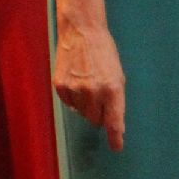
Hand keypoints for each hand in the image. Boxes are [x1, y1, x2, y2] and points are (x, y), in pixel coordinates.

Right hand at [53, 23, 125, 150]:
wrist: (81, 31)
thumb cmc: (103, 53)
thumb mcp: (117, 75)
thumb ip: (116, 99)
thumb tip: (112, 122)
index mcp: (112, 89)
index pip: (114, 122)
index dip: (115, 138)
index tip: (116, 147)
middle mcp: (93, 92)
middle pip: (95, 120)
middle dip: (99, 113)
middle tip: (99, 96)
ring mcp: (75, 89)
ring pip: (81, 113)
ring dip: (85, 105)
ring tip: (86, 83)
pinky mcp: (60, 86)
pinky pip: (69, 103)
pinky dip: (73, 97)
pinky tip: (75, 80)